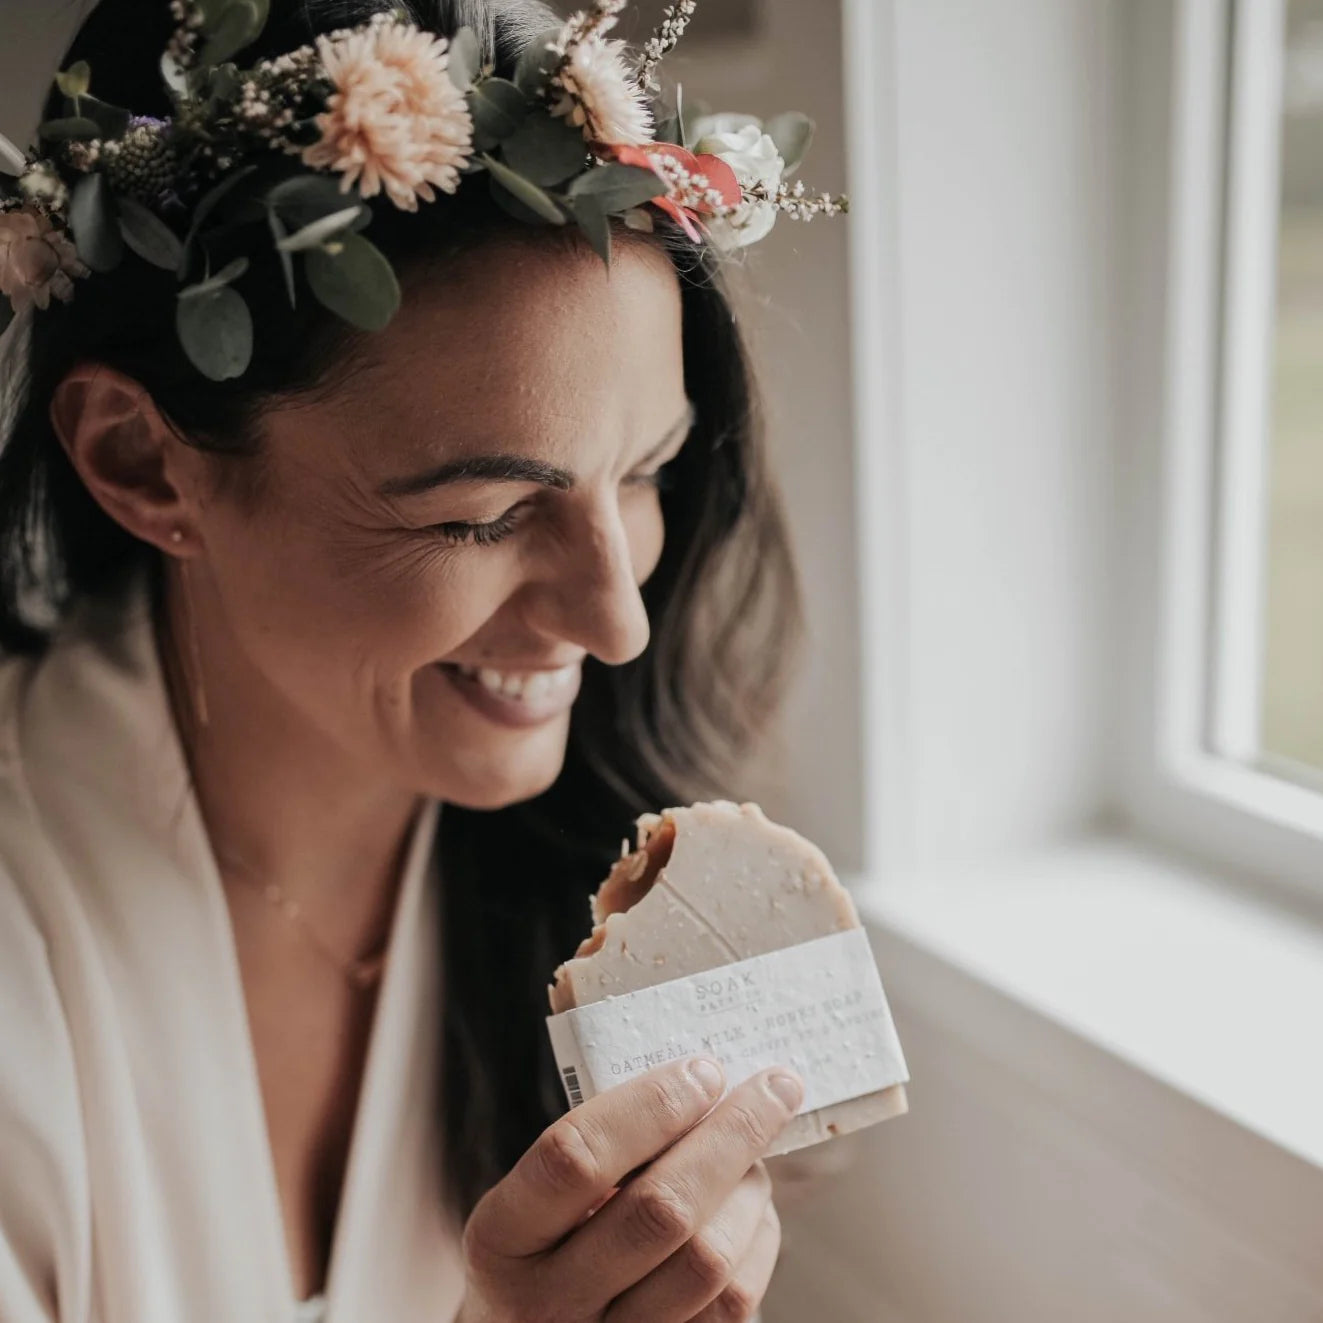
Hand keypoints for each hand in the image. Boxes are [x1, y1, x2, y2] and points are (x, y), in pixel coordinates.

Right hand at [454, 1056, 802, 1321]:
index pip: (575, 1157)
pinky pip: (731, 1305)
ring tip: (755, 1154)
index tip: (704, 1070)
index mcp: (501, 1238)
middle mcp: (546, 1304)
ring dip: (748, 1190)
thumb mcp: (532, 1204)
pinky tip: (750, 1208)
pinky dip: (756, 1241)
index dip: (650, 1106)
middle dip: (730, 1135)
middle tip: (773, 1087)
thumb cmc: (539, 1251)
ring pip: (707, 1261)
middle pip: (661, 1210)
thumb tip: (700, 1084)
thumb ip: (597, 1152)